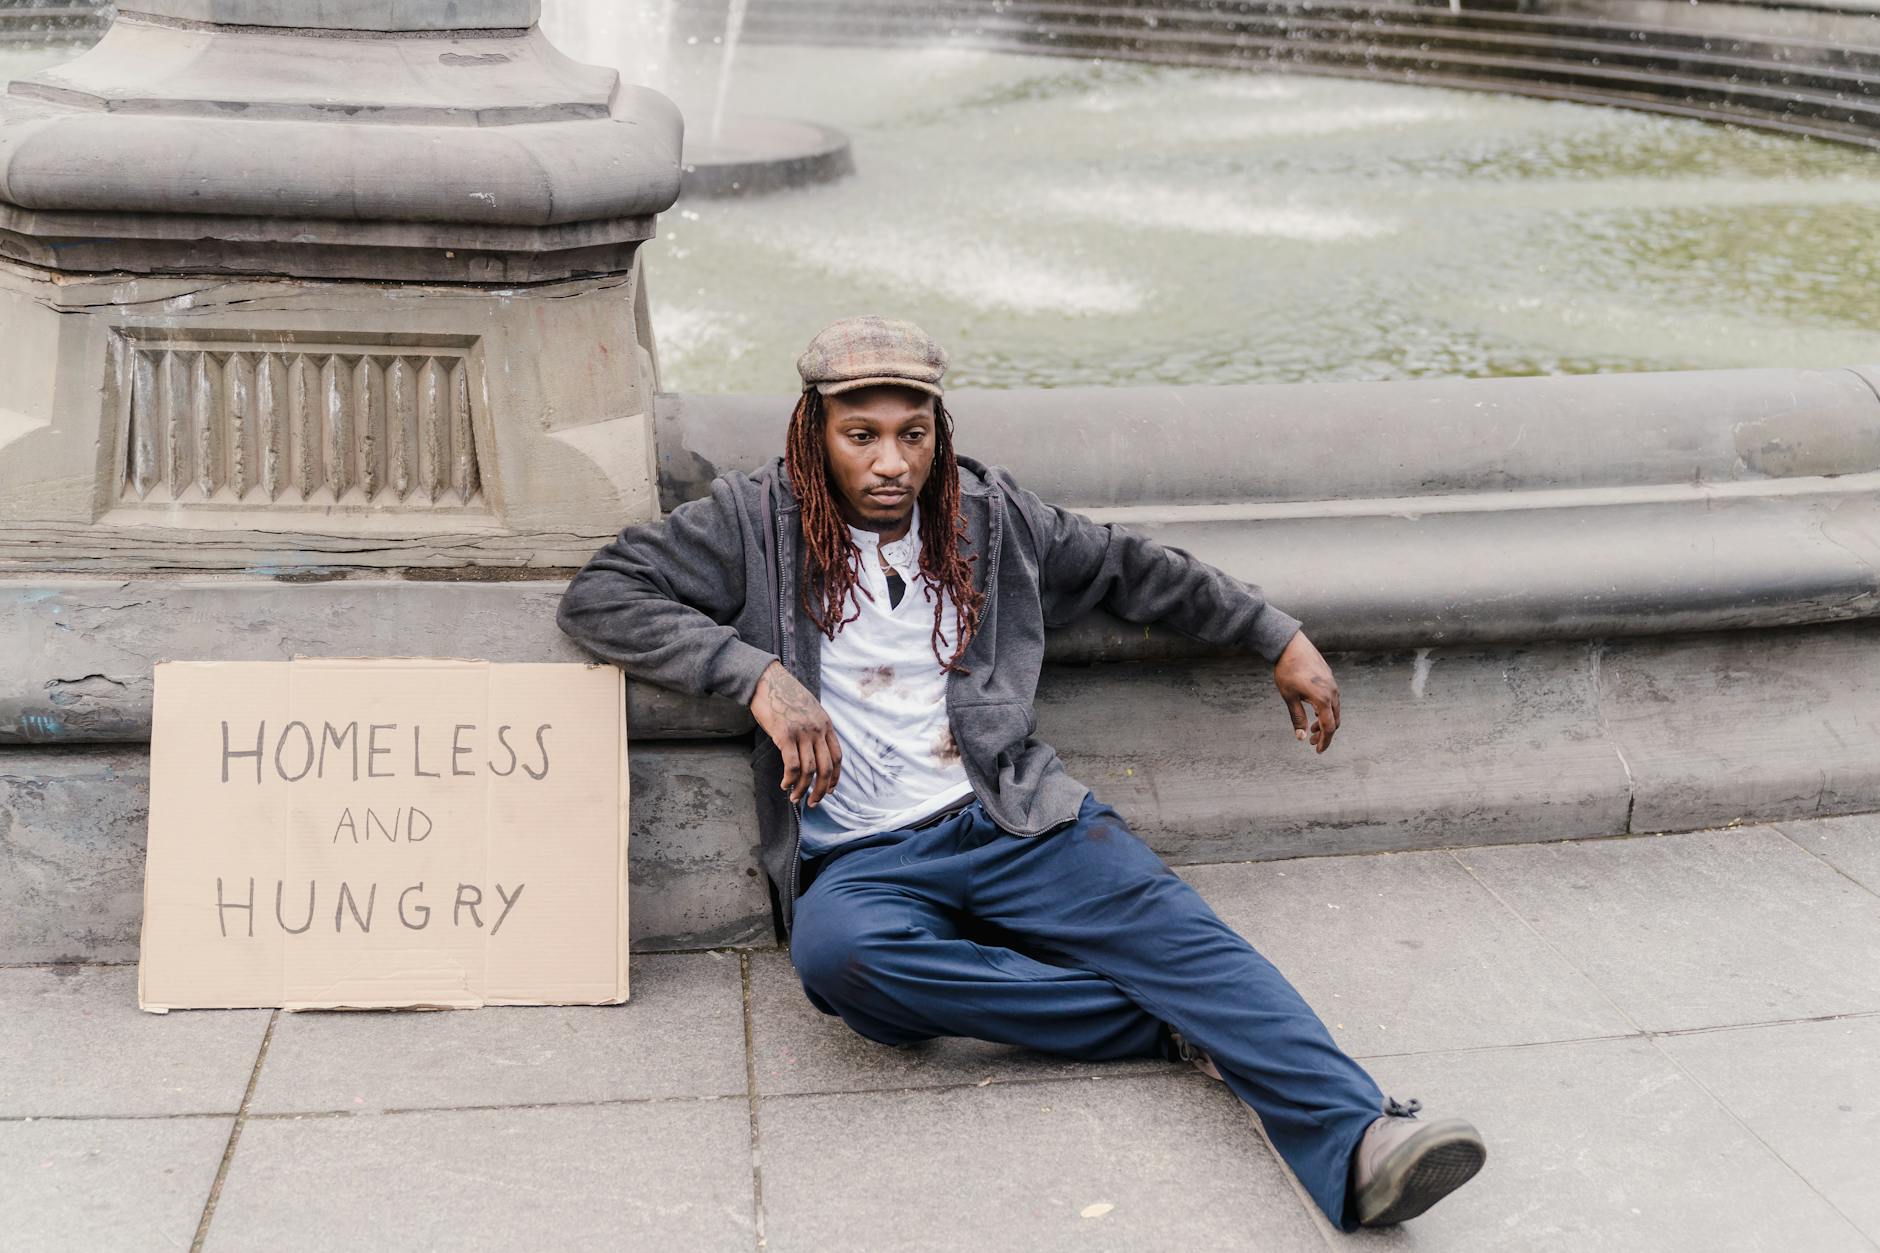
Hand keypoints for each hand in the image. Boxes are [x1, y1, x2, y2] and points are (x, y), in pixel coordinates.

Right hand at [750, 660, 842, 805]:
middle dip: (821, 790)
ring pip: (810, 770)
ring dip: (803, 788)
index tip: (830, 790)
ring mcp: (802, 732)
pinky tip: (785, 784)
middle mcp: (818, 729)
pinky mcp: (785, 735)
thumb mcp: (809, 709)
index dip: (835, 777)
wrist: (766, 680)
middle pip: (827, 768)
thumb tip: (813, 748)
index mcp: (826, 724)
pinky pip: (793, 765)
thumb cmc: (784, 695)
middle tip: (813, 803)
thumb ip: (814, 727)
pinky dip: (790, 779)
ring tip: (794, 797)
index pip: (837, 756)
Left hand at [1274, 631, 1339, 753]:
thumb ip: (1297, 718)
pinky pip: (1333, 698)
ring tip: (1312, 726)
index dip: (1325, 742)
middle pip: (1335, 720)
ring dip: (1326, 721)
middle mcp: (1332, 692)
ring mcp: (1332, 684)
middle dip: (1325, 733)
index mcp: (1323, 699)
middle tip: (1312, 741)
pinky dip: (1326, 709)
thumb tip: (1301, 737)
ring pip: (1335, 709)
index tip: (1318, 751)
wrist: (1290, 645)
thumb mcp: (1289, 697)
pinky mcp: (1329, 677)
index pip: (1329, 727)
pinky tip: (1315, 710)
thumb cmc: (1287, 671)